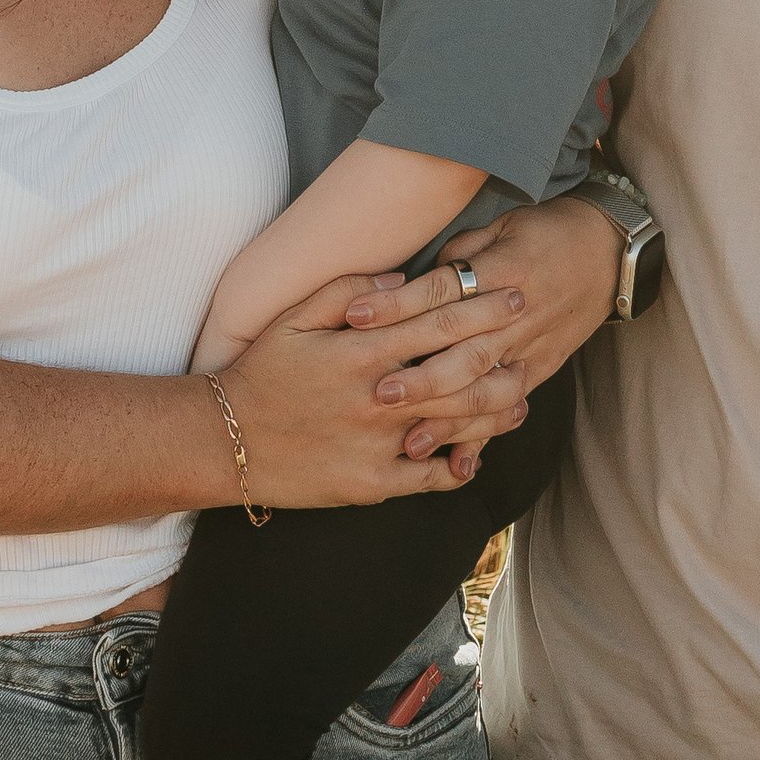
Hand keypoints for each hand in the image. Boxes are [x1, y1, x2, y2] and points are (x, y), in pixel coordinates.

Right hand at [207, 273, 532, 508]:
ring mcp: (378, 444)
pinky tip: (474, 457)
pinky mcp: (372, 484)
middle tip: (533, 337)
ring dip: (494, 410)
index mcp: (362, 350)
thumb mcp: (293, 317)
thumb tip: (401, 275)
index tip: (511, 293)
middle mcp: (378, 396)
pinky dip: (457, 467)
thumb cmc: (262, 373)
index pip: (437, 322)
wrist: (227, 440)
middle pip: (459, 372)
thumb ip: (346, 288)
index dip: (480, 306)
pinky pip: (428, 478)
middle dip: (502, 351)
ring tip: (520, 398)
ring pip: (454, 424)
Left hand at [344, 196, 621, 468]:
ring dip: (449, 419)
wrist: (611, 252)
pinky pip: (510, 408)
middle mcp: (516, 316)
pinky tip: (459, 463)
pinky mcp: (541, 371)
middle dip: (422, 377)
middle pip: (465, 351)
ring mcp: (530, 349)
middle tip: (379, 393)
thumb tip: (415, 278)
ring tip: (410, 442)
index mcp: (502, 271)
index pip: (443, 291)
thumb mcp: (501, 224)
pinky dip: (485, 437)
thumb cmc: (547, 230)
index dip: (397, 304)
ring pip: (487, 390)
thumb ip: (459, 252)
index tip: (356, 316)